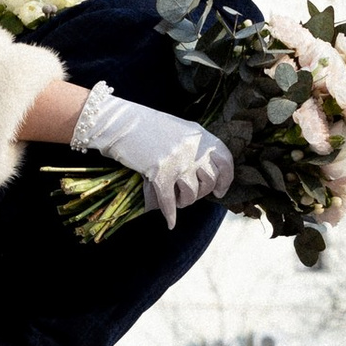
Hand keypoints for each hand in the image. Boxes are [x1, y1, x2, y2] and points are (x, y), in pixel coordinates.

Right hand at [69, 85, 233, 227]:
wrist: (120, 122)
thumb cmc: (147, 126)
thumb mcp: (178, 129)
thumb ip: (194, 146)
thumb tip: (206, 169)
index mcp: (200, 135)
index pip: (225, 161)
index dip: (225, 179)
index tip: (219, 190)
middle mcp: (192, 149)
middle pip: (209, 180)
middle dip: (202, 192)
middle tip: (191, 193)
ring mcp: (177, 161)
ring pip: (191, 193)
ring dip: (184, 201)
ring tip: (176, 200)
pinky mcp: (159, 173)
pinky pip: (169, 201)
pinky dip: (170, 214)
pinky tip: (171, 223)